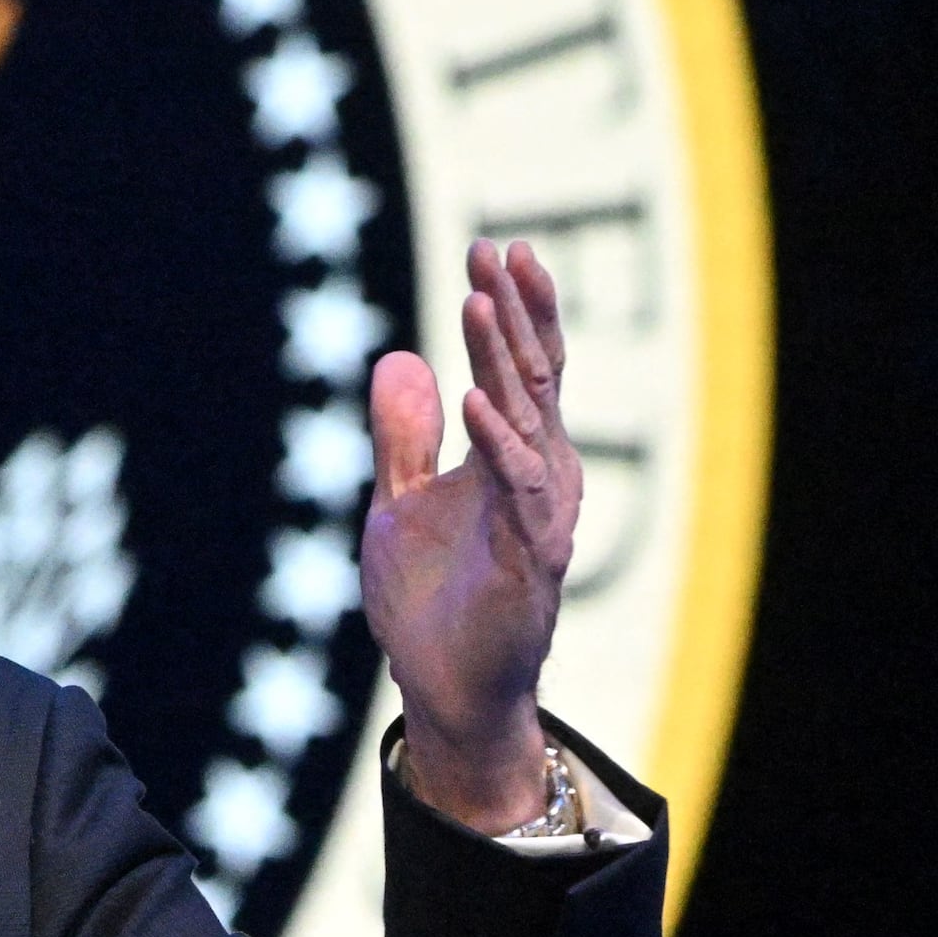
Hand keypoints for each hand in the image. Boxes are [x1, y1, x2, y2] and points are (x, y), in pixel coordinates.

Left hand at [360, 239, 579, 828]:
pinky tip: (475, 402)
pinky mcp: (530, 558)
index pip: (520, 368)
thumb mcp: (399, 501)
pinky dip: (500, 443)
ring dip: (504, 360)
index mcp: (513, 458)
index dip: (510, 309)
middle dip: (515, 312)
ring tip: (478, 302)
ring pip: (531, 420)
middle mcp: (538, 476)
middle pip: (533, 377)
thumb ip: (403, 436)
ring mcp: (538, 515)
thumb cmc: (431, 598)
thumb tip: (398, 358)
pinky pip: (519, 491)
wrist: (440, 686)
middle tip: (496, 251)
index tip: (493, 249)